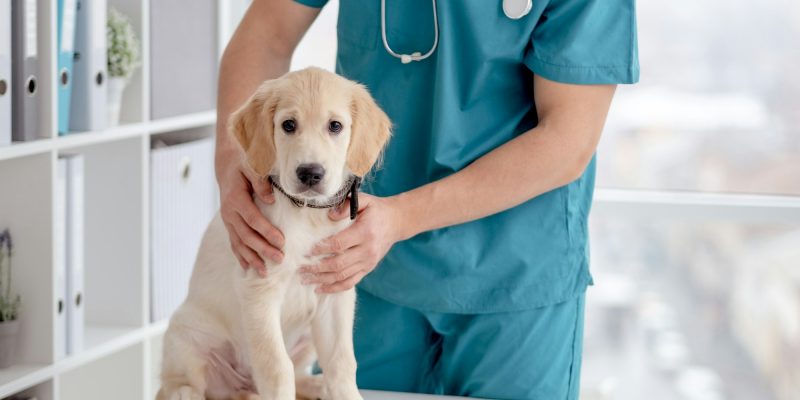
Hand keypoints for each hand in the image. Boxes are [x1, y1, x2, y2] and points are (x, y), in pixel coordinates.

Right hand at [218, 157, 284, 276]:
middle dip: (263, 249)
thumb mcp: (251, 165)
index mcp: (236, 198)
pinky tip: (248, 268)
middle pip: (247, 235)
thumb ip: (260, 181)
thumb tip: (271, 199)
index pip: (253, 219)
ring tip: (265, 272)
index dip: (267, 232)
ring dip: (252, 258)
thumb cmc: (243, 163)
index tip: (282, 242)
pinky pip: (234, 242)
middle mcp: (229, 212)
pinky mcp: (229, 224)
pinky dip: (241, 256)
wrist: (226, 165)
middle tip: (280, 260)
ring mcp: (227, 220)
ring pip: (239, 243)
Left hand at [299, 194, 404, 292]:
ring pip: (342, 276)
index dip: (321, 249)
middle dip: (317, 268)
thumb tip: (330, 215)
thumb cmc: (376, 210)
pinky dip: (334, 288)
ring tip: (305, 280)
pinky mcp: (368, 268)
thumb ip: (346, 205)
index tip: (307, 251)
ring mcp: (368, 262)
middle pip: (338, 264)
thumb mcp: (365, 200)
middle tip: (300, 269)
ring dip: (322, 280)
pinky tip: (320, 288)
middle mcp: (367, 250)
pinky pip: (350, 282)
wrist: (397, 222)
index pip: (339, 244)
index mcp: (365, 232)